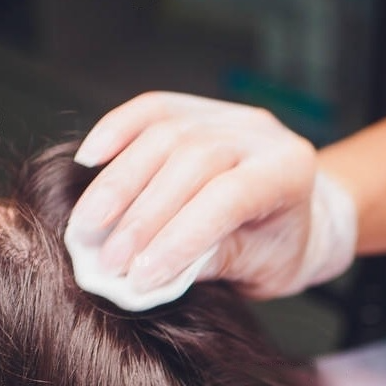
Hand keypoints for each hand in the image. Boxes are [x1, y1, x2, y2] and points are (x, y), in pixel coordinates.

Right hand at [66, 92, 356, 300]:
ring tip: (87, 228)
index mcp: (289, 172)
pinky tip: (88, 163)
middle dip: (142, 216)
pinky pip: (150, 110)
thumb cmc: (279, 249)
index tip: (140, 277)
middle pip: (191, 161)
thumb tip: (147, 275)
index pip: (228, 198)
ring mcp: (226, 114)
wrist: (297, 213)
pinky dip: (114, 133)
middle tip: (107, 261)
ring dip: (118, 184)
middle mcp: (260, 133)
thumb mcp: (260, 269)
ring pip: (164, 134)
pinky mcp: (194, 108)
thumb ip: (213, 264)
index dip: (179, 237)